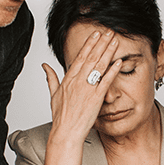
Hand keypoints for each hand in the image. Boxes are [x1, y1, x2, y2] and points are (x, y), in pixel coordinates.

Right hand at [43, 29, 122, 144]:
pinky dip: (112, 71)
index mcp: (68, 79)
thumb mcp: (53, 94)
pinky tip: (118, 62)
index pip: (80, 57)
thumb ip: (51, 78)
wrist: (66, 132)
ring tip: (114, 40)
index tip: (96, 35)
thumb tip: (45, 66)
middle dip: (101, 43)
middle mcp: (77, 81)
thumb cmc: (61, 117)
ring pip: (99, 66)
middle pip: (91, 57)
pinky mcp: (95, 98)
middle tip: (109, 32)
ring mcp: (87, 89)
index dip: (89, 44)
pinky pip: (105, 81)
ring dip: (108, 52)